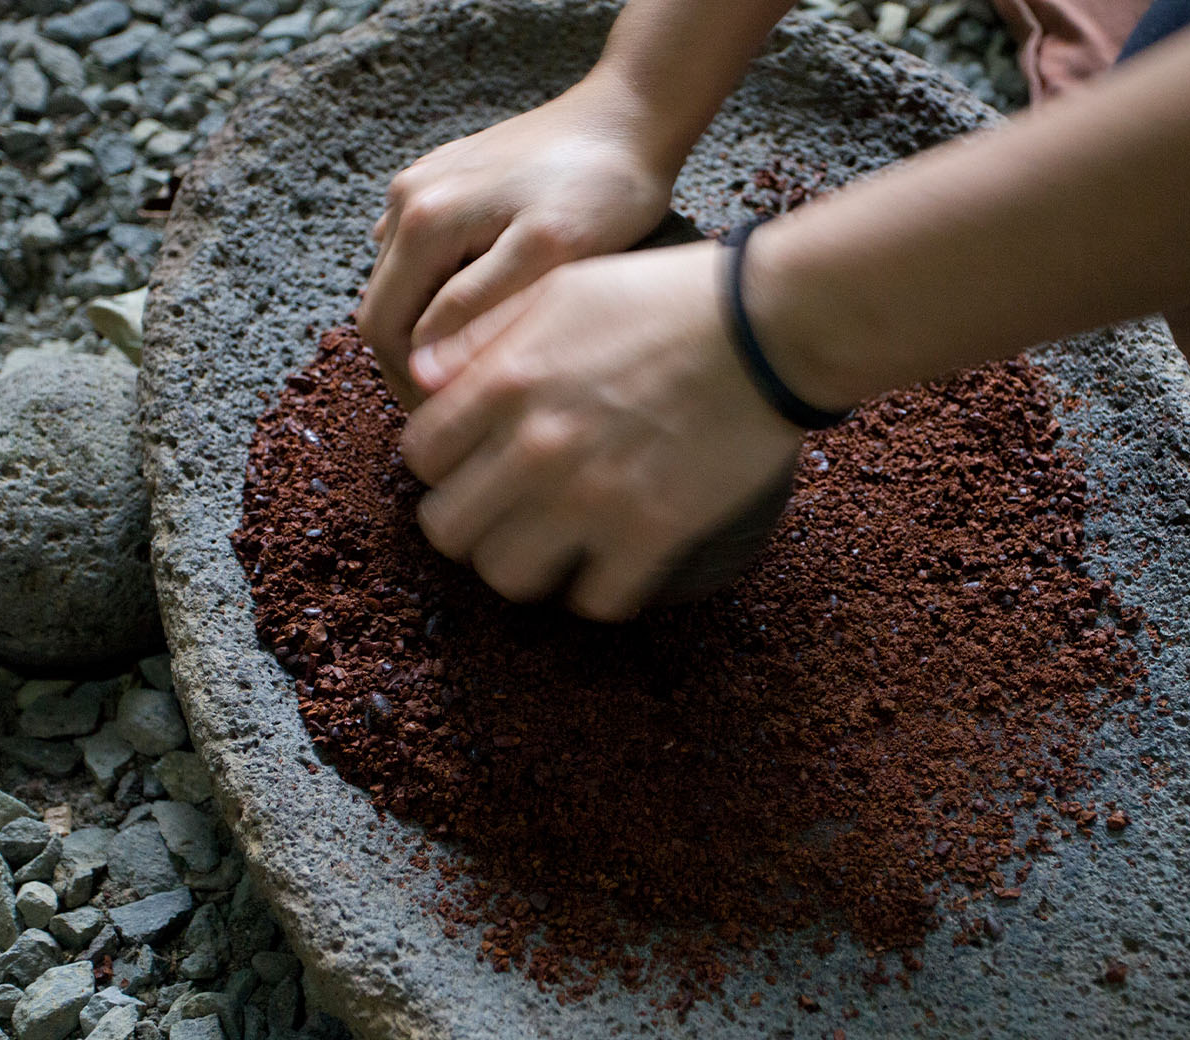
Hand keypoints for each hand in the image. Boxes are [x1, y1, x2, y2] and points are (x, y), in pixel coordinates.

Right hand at [360, 82, 678, 407]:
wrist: (627, 115)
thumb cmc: (602, 186)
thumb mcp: (547, 254)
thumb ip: (477, 306)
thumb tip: (420, 363)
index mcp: (423, 220)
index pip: (382, 327)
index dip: (408, 384)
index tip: (451, 419)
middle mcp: (406, 199)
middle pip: (384, 305)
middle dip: (415, 363)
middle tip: (466, 404)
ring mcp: (422, 185)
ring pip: (401, 282)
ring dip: (427, 329)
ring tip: (478, 367)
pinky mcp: (446, 181)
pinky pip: (423, 253)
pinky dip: (440, 292)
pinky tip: (486, 313)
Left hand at [399, 242, 805, 619]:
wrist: (769, 326)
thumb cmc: (666, 298)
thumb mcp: (561, 289)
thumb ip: (483, 335)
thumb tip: (422, 377)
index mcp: (506, 383)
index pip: (420, 459)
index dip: (442, 464)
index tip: (473, 461)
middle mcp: (536, 448)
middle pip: (449, 531)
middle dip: (470, 522)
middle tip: (504, 510)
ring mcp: (593, 498)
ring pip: (508, 577)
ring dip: (524, 563)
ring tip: (551, 542)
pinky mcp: (653, 533)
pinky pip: (595, 600)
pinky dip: (597, 588)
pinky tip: (611, 560)